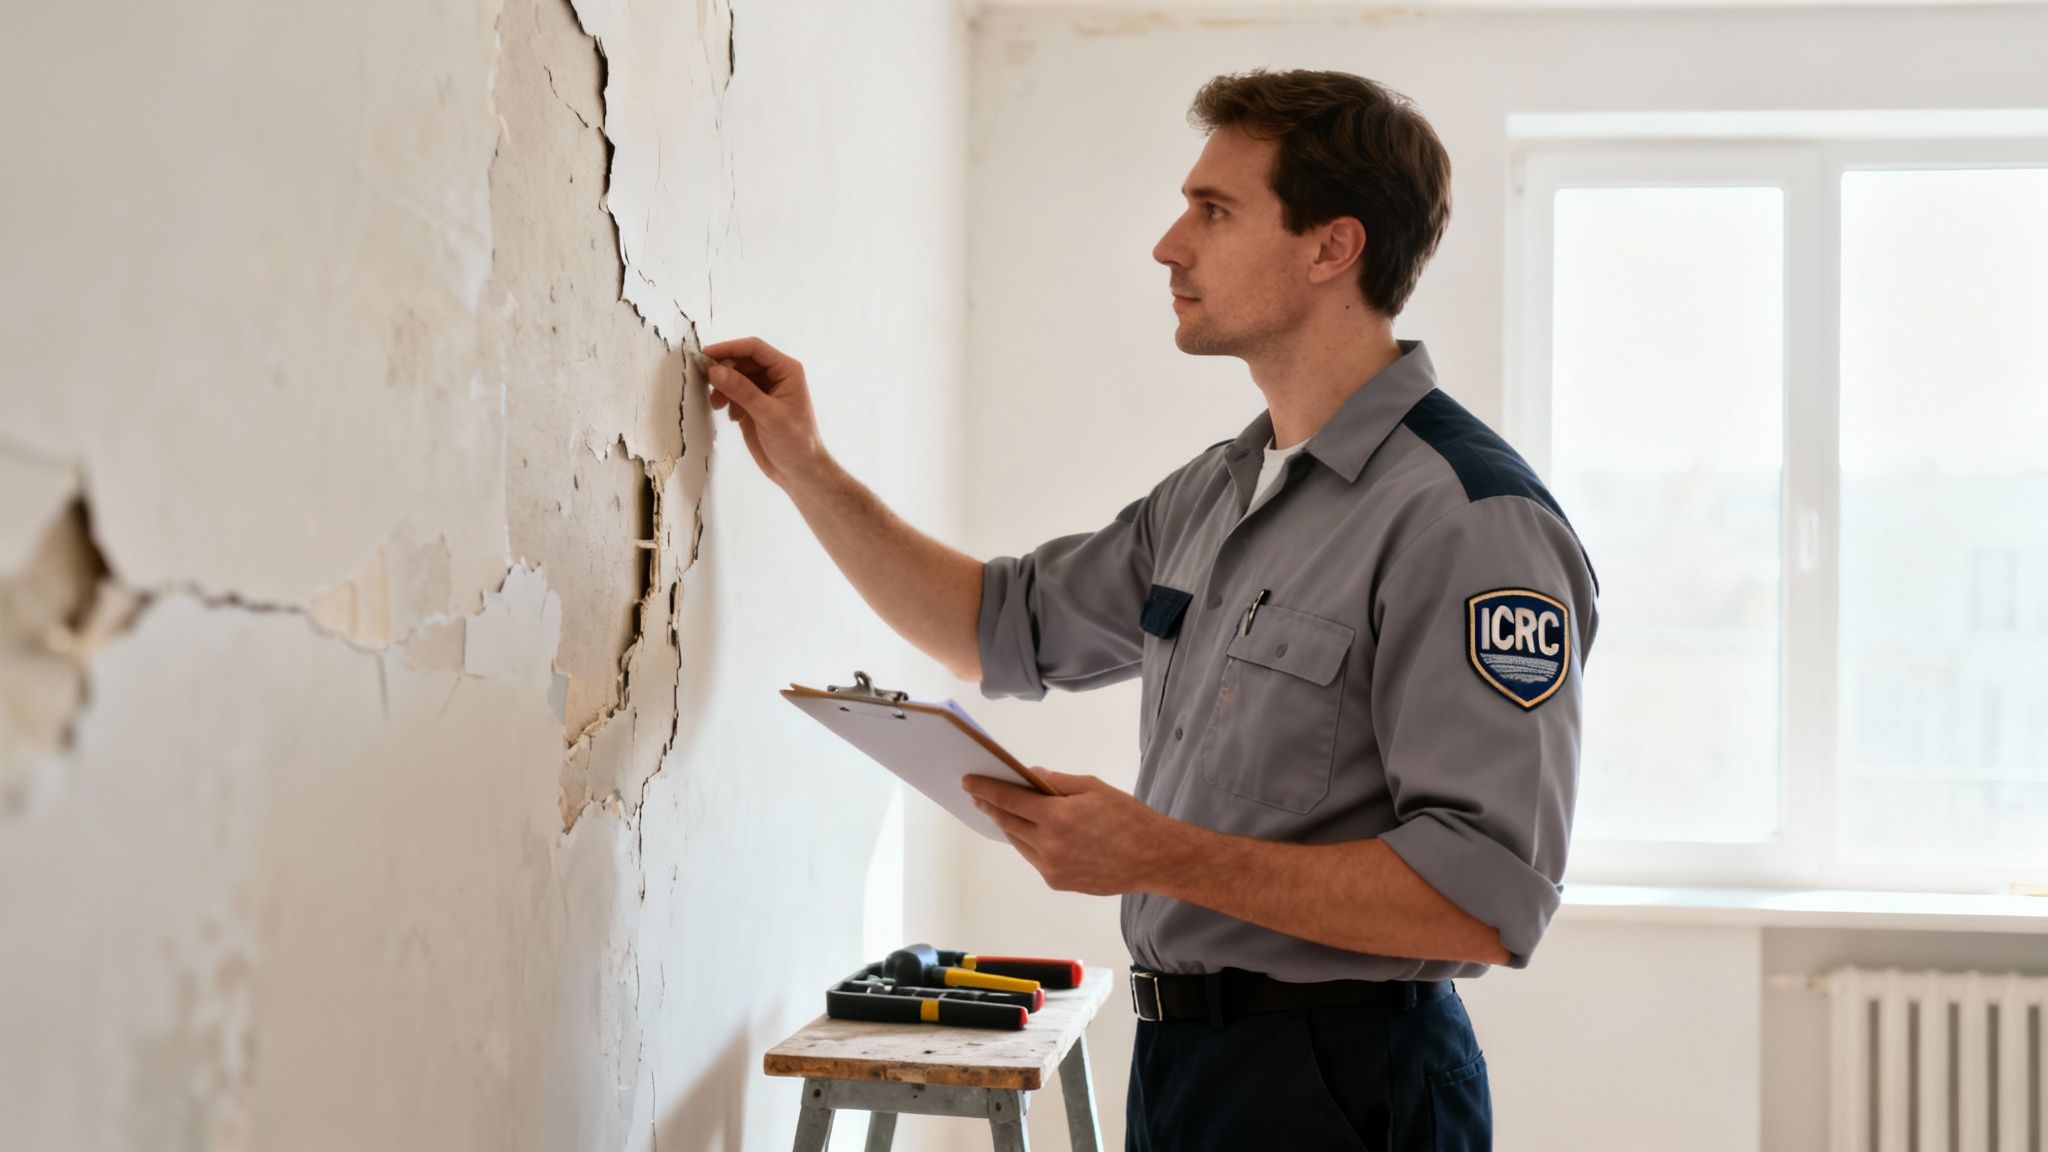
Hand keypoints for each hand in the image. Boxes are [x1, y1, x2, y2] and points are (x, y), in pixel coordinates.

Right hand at [698, 336, 829, 489]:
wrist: (799, 471)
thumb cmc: (794, 441)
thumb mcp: (768, 414)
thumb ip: (742, 391)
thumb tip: (715, 370)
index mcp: (786, 370)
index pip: (754, 349)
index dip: (729, 348)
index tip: (705, 355)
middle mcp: (775, 376)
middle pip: (741, 361)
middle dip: (722, 369)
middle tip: (703, 381)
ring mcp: (763, 391)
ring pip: (735, 377)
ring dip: (722, 386)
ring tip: (716, 404)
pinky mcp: (752, 406)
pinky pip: (733, 393)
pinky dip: (725, 399)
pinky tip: (728, 415)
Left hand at [961, 769, 1182, 896]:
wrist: (1152, 858)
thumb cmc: (1128, 818)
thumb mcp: (1093, 787)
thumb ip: (1057, 782)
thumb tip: (1030, 776)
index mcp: (1057, 817)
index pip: (1009, 800)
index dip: (986, 789)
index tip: (969, 782)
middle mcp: (1049, 845)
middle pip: (1008, 823)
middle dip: (991, 807)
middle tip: (978, 795)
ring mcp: (1052, 867)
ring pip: (1019, 842)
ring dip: (1009, 826)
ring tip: (1001, 812)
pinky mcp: (1058, 881)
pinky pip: (1034, 858)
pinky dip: (1028, 843)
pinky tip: (1029, 832)